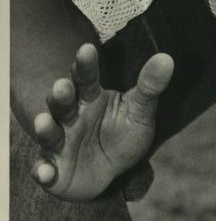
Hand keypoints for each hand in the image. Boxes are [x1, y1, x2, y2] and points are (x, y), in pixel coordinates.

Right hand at [31, 43, 173, 200]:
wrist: (111, 172)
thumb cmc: (122, 134)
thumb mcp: (139, 111)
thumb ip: (149, 86)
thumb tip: (167, 58)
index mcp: (90, 98)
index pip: (86, 77)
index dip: (85, 64)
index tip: (87, 48)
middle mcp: (70, 117)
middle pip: (62, 102)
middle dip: (60, 94)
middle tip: (62, 86)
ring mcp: (59, 143)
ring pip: (49, 133)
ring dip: (45, 128)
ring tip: (43, 122)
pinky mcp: (53, 171)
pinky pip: (44, 171)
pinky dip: (42, 172)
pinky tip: (44, 172)